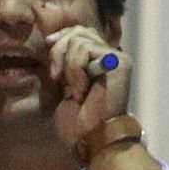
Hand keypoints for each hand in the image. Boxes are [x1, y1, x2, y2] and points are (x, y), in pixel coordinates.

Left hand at [46, 25, 131, 148]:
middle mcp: (110, 57)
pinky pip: (86, 50)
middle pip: (79, 31)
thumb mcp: (65, 84)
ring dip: (69, 68)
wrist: (90, 138)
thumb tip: (53, 39)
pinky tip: (82, 91)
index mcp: (98, 61)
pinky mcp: (120, 62)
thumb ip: (66, 61)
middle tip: (57, 78)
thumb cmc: (78, 121)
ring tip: (76, 91)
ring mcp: (117, 58)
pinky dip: (76, 71)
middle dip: (59, 51)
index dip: (62, 35)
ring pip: (79, 40)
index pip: (81, 32)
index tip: (48, 44)